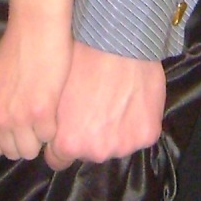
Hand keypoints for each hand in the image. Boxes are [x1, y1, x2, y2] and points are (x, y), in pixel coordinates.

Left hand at [0, 18, 71, 160]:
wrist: (35, 30)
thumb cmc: (15, 47)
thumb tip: (1, 122)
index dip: (5, 145)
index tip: (16, 135)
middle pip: (13, 152)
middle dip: (26, 142)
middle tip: (37, 125)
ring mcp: (19, 117)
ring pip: (32, 149)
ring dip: (40, 138)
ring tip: (46, 119)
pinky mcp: (42, 112)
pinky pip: (50, 135)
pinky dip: (55, 127)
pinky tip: (56, 110)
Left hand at [45, 44, 165, 164]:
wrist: (117, 40)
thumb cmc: (79, 59)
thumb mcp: (52, 94)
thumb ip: (53, 124)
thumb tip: (52, 132)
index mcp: (68, 143)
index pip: (58, 160)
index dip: (62, 141)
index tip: (68, 125)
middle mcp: (97, 151)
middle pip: (89, 152)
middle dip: (89, 135)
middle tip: (94, 105)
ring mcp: (125, 145)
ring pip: (115, 145)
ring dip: (114, 130)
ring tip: (114, 99)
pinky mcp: (148, 134)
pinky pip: (139, 134)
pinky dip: (136, 121)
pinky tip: (132, 99)